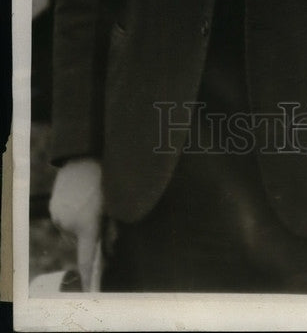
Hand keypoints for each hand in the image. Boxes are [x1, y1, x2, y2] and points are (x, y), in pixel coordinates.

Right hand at [48, 157, 103, 290]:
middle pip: (80, 241)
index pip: (87, 258)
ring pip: (71, 230)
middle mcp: (69, 225)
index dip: (89, 277)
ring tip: (88, 201)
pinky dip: (71, 214)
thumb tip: (108, 251)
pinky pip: (64, 219)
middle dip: (89, 234)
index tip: (90, 290)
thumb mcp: (113, 206)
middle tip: (97, 214)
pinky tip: (79, 198)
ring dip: (79, 223)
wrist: (84, 158)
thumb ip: (111, 231)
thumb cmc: (105, 182)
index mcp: (86, 226)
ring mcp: (58, 217)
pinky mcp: (52, 208)